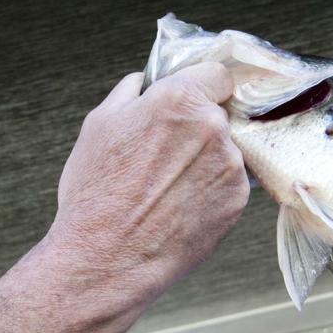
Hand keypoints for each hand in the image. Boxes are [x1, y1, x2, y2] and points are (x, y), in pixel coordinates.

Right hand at [50, 62, 249, 300]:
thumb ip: (129, 93)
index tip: (194, 99)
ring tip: (165, 189)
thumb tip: (144, 82)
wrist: (107, 258)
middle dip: (197, 128)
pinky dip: (209, 192)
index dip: (203, 86)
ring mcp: (230, 167)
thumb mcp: (98, 126)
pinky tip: (177, 207)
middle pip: (219, 115)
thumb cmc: (96, 194)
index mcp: (180, 99)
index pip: (217, 74)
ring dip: (204, 163)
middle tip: (164, 155)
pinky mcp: (236, 202)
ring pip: (225, 152)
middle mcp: (213, 128)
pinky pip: (228, 186)